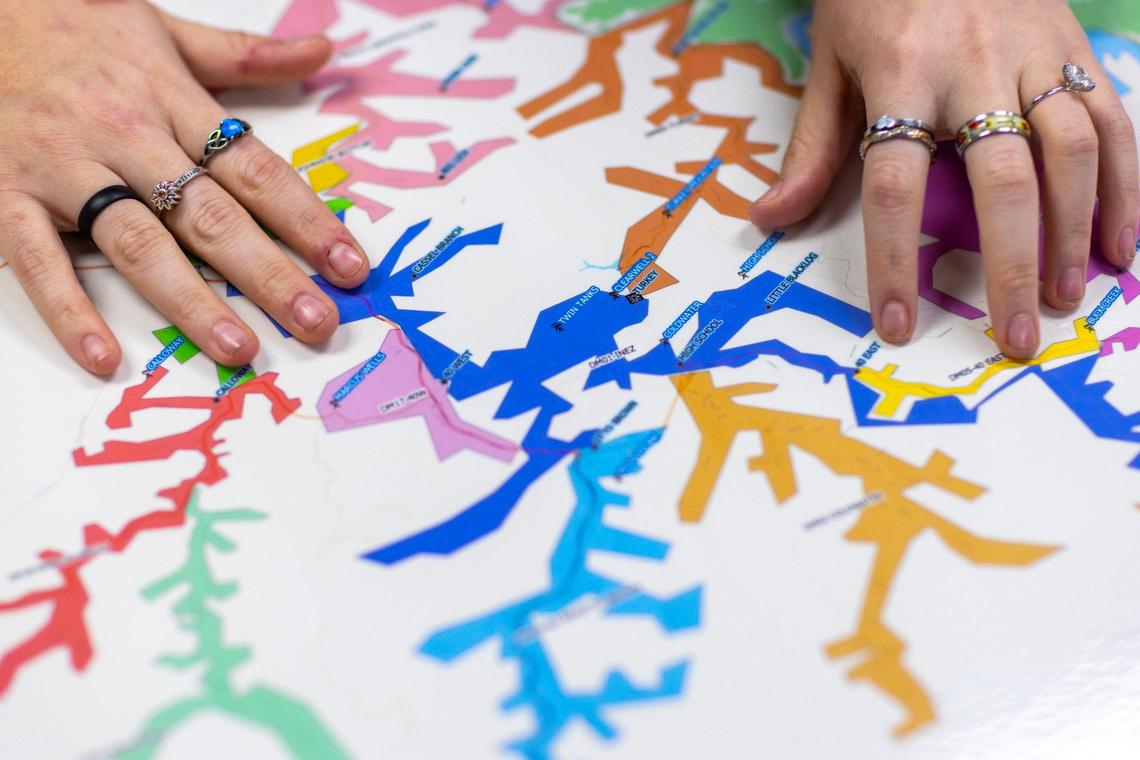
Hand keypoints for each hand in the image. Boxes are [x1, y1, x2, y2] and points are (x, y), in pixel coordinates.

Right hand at [0, 0, 369, 374]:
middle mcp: (126, 135)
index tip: (351, 266)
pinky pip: (37, 259)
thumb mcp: (164, 31)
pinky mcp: (5, 192)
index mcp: (171, 99)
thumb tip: (325, 50)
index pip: (256, 170)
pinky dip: (68, 308)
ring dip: (191, 300)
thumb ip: (246, 55)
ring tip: (239, 347)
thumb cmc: (74, 26)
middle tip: (317, 321)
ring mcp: (63, 167)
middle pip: (210, 214)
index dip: (307, 220)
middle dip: (269, 273)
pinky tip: (104, 356)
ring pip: (137, 242)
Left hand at [749, 0, 1137, 358]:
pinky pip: (1112, 117)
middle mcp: (973, 64)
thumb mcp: (828, 61)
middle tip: (1016, 338)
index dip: (895, 262)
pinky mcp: (1074, 40)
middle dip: (1010, 266)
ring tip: (1066, 297)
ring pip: (1073, 149)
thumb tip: (771, 220)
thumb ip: (812, 146)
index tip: (898, 325)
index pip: (895, 184)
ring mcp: (1034, 49)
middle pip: (1002, 179)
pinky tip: (1123, 242)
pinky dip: (1126, 183)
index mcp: (901, 72)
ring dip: (1077, 232)